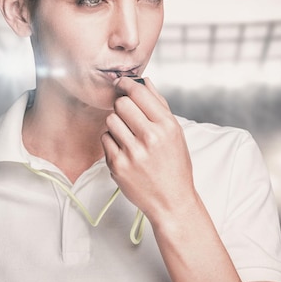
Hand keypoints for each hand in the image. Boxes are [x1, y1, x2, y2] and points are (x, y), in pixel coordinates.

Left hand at [101, 77, 195, 221]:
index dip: (127, 84)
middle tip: (128, 114)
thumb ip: (158, 104)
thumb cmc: (175, 164)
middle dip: (122, 106)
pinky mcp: (118, 166)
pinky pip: (105, 139)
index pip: (139, 93)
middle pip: (121, 104)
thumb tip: (143, 81)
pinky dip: (112, 141)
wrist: (171, 200)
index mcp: (167, 126)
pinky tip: (125, 149)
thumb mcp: (175, 132)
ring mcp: (133, 153)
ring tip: (128, 134)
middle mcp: (150, 138)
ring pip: (111, 120)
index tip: (122, 84)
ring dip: (116, 123)